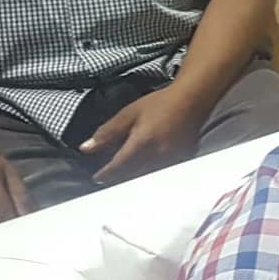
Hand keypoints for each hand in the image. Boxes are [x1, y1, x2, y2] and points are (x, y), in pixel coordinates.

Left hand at [81, 84, 205, 184]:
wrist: (192, 99)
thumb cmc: (160, 103)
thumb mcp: (129, 113)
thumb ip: (107, 132)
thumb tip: (85, 148)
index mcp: (142, 143)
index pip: (119, 166)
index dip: (106, 174)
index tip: (97, 178)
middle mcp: (158, 155)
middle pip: (133, 176)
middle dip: (120, 179)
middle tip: (109, 179)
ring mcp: (172, 160)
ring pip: (148, 177)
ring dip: (135, 178)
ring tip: (125, 176)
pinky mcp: (183, 161)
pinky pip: (163, 173)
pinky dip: (151, 174)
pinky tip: (146, 170)